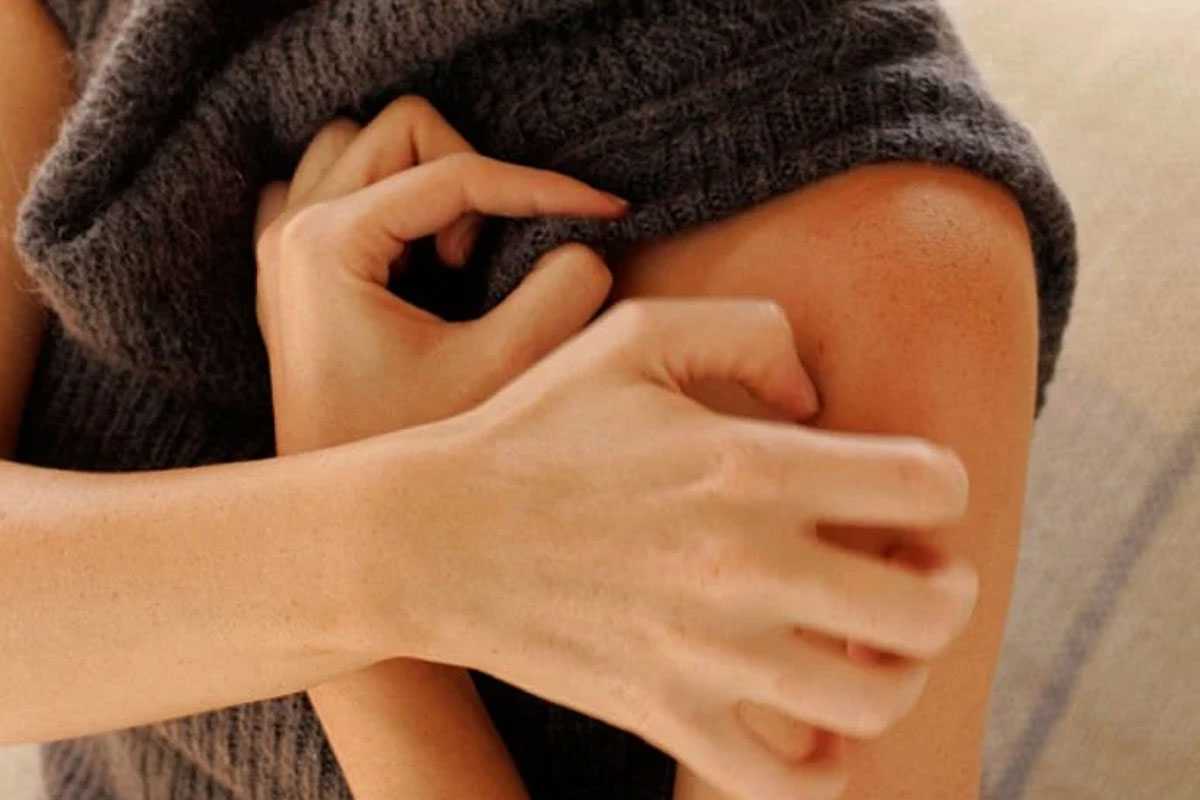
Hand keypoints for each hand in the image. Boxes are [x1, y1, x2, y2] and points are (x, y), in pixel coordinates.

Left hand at [254, 95, 628, 450]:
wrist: (344, 522)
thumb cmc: (409, 451)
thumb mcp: (499, 373)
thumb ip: (560, 296)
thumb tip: (589, 245)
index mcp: (327, 244)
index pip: (454, 172)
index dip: (542, 185)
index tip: (606, 208)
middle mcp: (292, 230)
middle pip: (400, 130)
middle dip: (470, 178)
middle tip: (485, 260)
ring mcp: (284, 246)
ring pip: (363, 147)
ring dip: (426, 184)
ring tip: (453, 259)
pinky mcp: (293, 269)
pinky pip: (333, 186)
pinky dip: (386, 201)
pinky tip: (413, 258)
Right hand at [256, 96, 978, 799]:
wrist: (428, 537)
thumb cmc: (531, 429)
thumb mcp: (630, 338)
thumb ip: (747, 331)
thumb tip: (815, 398)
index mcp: (749, 465)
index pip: (926, 485)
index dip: (943, 483)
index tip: (913, 490)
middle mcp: (744, 566)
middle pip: (926, 608)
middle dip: (948, 588)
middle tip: (923, 572)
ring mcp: (707, 654)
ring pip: (872, 703)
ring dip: (901, 675)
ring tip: (876, 649)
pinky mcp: (666, 715)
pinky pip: (783, 783)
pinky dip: (826, 770)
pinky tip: (819, 734)